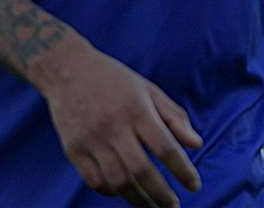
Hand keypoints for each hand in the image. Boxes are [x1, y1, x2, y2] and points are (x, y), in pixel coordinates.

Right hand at [32, 36, 202, 206]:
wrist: (66, 69)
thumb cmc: (114, 80)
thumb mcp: (147, 89)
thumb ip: (173, 116)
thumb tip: (196, 144)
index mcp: (136, 108)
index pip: (165, 146)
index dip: (182, 170)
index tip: (194, 185)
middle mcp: (114, 126)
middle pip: (142, 170)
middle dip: (162, 194)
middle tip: (174, 206)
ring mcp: (92, 140)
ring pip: (118, 181)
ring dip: (139, 200)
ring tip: (153, 206)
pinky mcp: (74, 150)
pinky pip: (96, 181)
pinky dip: (113, 192)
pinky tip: (125, 192)